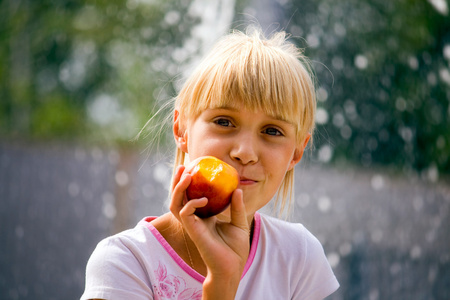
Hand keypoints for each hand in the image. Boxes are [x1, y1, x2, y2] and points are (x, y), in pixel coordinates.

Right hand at [170, 165, 249, 298]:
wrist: (233, 267)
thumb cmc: (236, 248)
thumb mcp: (239, 222)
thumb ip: (236, 206)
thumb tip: (238, 188)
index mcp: (204, 217)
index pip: (191, 196)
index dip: (190, 183)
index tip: (195, 168)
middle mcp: (195, 220)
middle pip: (178, 198)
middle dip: (177, 182)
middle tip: (184, 166)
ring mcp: (192, 225)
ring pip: (175, 204)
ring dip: (178, 189)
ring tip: (186, 175)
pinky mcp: (193, 232)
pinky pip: (185, 214)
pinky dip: (192, 204)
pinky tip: (203, 199)